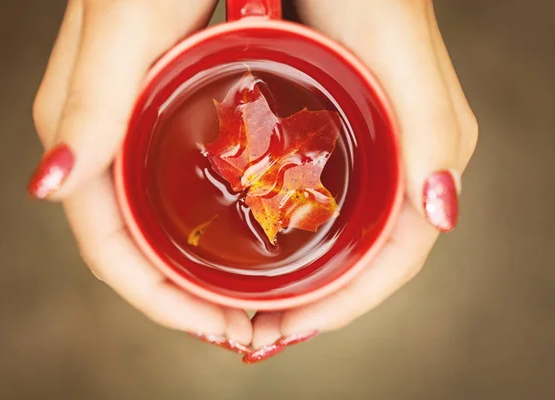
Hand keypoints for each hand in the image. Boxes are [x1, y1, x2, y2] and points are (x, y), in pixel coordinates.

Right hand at [29, 0, 252, 354]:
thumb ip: (89, 102)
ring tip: (252, 300)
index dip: (161, 300)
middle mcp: (105, 140)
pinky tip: (247, 238)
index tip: (220, 327)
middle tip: (244, 325)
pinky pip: (176, 191)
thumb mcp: (126, 24)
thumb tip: (48, 187)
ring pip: (157, 225)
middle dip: (185, 298)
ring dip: (200, 273)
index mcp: (84, 132)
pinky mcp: (168, 114)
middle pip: (136, 247)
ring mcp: (137, 131)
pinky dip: (208, 229)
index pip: (109, 247)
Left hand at [243, 0, 477, 362]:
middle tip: (260, 329)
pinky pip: (319, 199)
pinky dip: (289, 235)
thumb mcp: (397, 45)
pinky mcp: (332, 127)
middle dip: (317, 301)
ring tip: (252, 306)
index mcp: (424, 148)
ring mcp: (363, 144)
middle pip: (364, 254)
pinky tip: (257, 245)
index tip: (288, 327)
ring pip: (340, 233)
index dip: (346, 302)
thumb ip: (432, 125)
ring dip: (300, 278)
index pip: (396, 255)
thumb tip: (441, 212)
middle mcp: (397, 154)